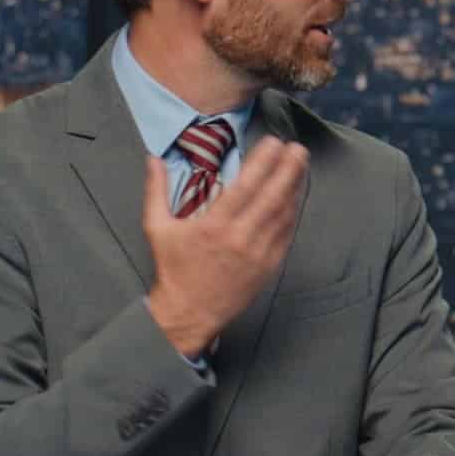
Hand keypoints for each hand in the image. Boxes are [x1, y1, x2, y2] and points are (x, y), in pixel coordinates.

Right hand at [142, 137, 307, 357]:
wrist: (189, 313)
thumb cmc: (174, 268)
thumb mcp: (157, 227)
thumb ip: (156, 190)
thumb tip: (153, 158)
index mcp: (213, 225)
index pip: (246, 186)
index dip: (263, 162)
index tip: (274, 142)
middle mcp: (240, 238)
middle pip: (272, 196)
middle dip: (288, 169)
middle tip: (298, 148)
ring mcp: (259, 253)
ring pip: (284, 214)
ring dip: (295, 187)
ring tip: (301, 165)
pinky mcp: (270, 266)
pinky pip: (287, 234)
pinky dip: (294, 212)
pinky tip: (297, 196)